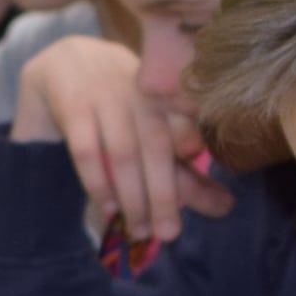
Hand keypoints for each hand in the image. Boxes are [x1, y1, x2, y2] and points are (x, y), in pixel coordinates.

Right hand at [10, 35, 228, 247]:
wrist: (70, 63)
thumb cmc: (126, 106)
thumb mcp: (155, 129)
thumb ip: (187, 169)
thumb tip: (226, 207)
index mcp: (169, 98)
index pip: (186, 124)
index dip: (193, 143)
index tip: (203, 172)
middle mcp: (142, 95)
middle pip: (156, 145)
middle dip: (164, 192)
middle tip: (170, 232)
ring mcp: (106, 99)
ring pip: (123, 152)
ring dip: (132, 195)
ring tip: (139, 231)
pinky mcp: (74, 107)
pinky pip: (87, 151)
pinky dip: (98, 182)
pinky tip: (108, 209)